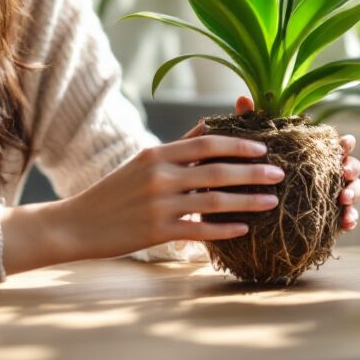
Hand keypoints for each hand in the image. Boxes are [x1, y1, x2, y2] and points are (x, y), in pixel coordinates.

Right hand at [39, 131, 285, 264]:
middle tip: (280, 174)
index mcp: (156, 154)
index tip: (264, 149)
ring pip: (214, 201)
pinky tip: (244, 229)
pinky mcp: (157, 232)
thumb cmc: (114, 192)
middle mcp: (159, 176)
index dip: (239, 145)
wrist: (79, 223)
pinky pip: (200, 230)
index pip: (207, 143)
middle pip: (217, 170)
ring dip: (247, 201)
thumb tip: (207, 126)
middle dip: (253, 172)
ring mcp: (159, 205)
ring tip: (271, 201)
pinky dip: (224, 229)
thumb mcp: (142, 162)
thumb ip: (177, 147)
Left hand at [188, 95, 359, 230]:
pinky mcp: (330, 216)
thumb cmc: (257, 169)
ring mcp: (331, 194)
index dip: (345, 143)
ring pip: (354, 190)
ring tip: (343, 200)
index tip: (346, 143)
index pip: (336, 144)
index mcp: (315, 153)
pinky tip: (346, 223)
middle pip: (351, 165)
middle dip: (352, 168)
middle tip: (344, 172)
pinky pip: (347, 217)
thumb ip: (250, 123)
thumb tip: (243, 98)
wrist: (253, 210)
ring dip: (353, 193)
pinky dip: (351, 218)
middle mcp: (328, 172)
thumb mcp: (252, 148)